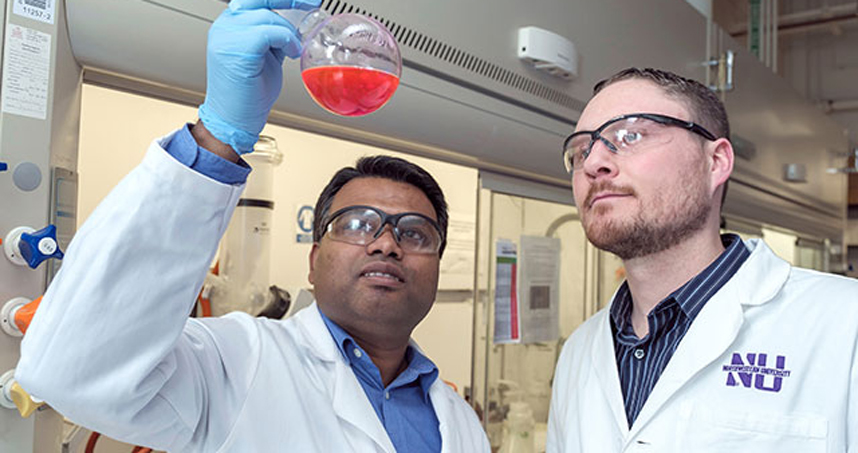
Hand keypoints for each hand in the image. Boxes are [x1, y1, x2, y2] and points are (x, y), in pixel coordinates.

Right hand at [198, 0, 320, 153]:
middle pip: (261, 0)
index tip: (307, 0)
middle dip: (291, 1)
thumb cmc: (248, 94)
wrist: (234, 120)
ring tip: (293, 51)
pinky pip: (268, 32)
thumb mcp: (265, 56)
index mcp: (229, 25)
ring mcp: (226, 36)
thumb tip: (294, 26)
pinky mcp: (236, 50)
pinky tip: (290, 54)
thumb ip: (273, 36)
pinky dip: (286, 41)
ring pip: (268, 16)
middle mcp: (224, 26)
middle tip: (312, 5)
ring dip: (288, 33)